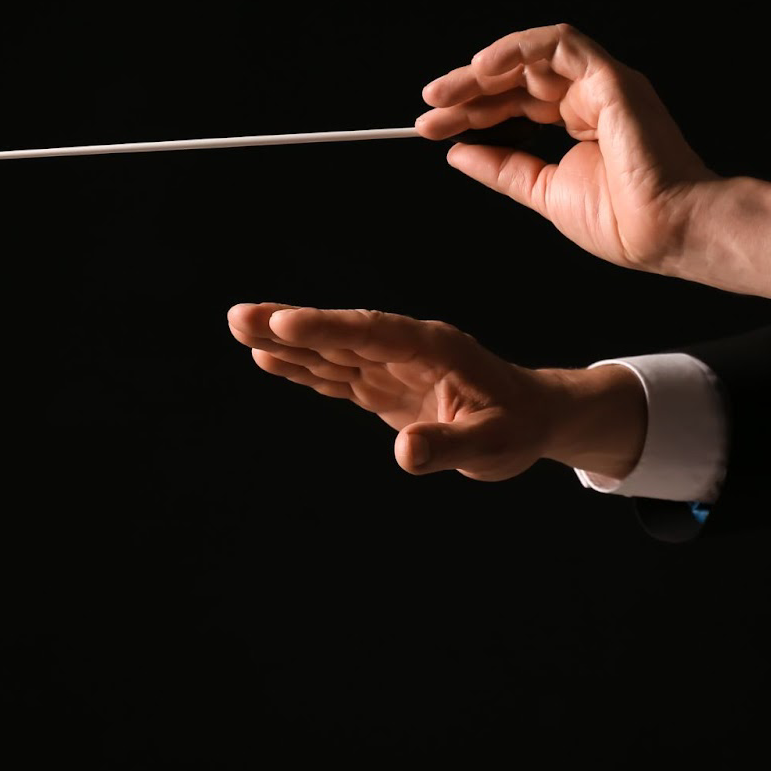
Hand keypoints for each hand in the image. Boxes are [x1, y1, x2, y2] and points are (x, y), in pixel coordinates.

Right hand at [227, 302, 644, 480]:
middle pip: (341, 333)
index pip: (372, 334)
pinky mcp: (382, 384)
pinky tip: (269, 359)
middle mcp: (406, 348)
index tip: (283, 324)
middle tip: (238, 317)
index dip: (326, 329)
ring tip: (239, 328)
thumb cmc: (517, 426)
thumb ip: (449, 445)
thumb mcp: (494, 444)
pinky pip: (336, 373)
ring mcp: (391, 365)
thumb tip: (404, 453)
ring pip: (331, 350)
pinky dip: (303, 367)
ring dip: (286, 342)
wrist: (531, 416)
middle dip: (290, 326)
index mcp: (434, 348)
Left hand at [416, 23, 770, 310]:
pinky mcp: (611, 79)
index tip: (432, 127)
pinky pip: (561, 43)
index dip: (471, 112)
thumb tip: (458, 153)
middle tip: (429, 109)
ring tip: (445, 93)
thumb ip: (503, 167)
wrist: (666, 233)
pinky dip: (518, 48)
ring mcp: (601, 85)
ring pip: (532, 57)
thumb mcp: (543, 191)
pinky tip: (483, 68)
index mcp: (578, 125)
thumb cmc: (625, 222)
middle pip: (516, 79)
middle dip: (467, 92)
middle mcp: (589, 99)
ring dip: (482, 71)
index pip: (514, 104)